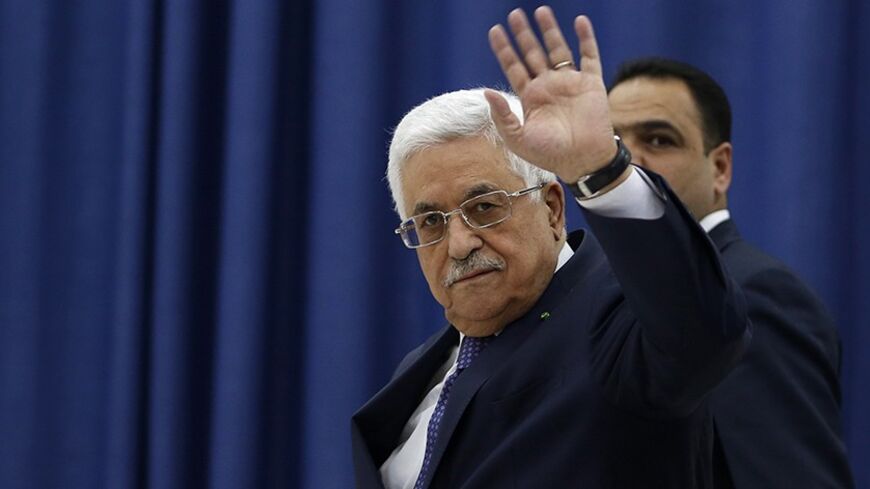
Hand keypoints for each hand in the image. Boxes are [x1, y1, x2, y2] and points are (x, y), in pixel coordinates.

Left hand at [486, 7, 616, 182]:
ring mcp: (570, 82)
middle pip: (533, 53)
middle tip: (514, 15)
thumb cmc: (549, 155)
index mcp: (531, 97)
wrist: (582, 161)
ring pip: (558, 49)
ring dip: (550, 30)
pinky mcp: (591, 83)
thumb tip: (486, 91)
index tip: (495, 31)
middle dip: (524, 34)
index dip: (504, 50)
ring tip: (540, 11)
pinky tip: (579, 21)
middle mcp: (549, 86)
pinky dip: (586, 38)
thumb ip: (502, 116)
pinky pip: (589, 55)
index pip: (514, 67)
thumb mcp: (518, 139)